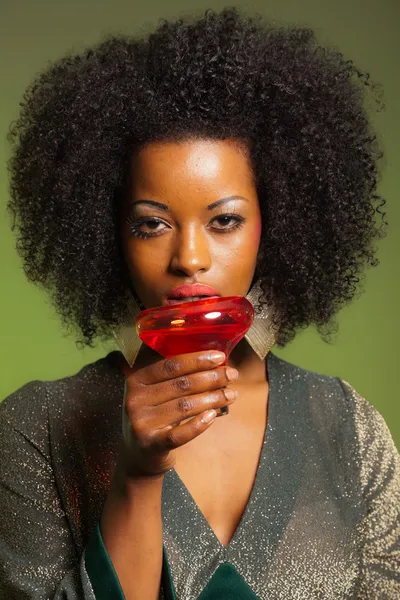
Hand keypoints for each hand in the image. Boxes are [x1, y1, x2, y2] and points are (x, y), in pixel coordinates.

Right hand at [119, 350, 237, 477]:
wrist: (138, 453)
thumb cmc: (155, 415)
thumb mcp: (156, 392)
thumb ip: (177, 377)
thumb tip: (215, 363)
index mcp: (137, 380)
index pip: (171, 365)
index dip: (197, 360)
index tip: (220, 357)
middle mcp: (135, 399)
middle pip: (181, 384)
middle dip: (211, 378)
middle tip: (232, 375)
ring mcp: (141, 422)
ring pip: (184, 406)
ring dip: (212, 398)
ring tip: (230, 395)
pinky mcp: (150, 444)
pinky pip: (179, 434)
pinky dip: (199, 424)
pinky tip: (213, 416)